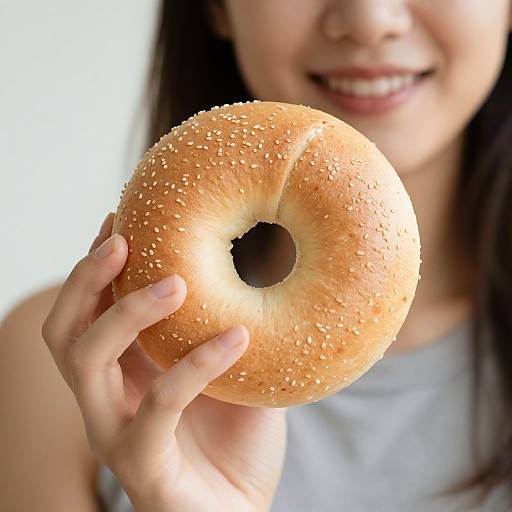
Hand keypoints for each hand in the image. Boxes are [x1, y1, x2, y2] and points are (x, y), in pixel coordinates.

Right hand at [42, 212, 286, 511]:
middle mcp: (108, 396)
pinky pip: (158, 406)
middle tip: (123, 240)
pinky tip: (238, 338)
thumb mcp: (234, 367)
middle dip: (86, 278)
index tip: (122, 216)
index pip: (91, 307)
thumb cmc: (238, 438)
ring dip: (125, 313)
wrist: (244, 511)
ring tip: (176, 284)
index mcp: (126, 369)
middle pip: (65, 329)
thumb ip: (229, 321)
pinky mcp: (141, 466)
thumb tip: (257, 262)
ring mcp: (116, 432)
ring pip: (87, 361)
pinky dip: (195, 365)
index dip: (98, 262)